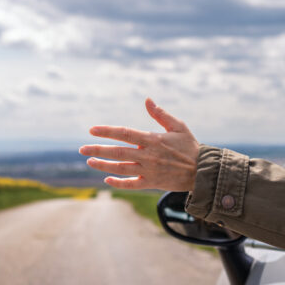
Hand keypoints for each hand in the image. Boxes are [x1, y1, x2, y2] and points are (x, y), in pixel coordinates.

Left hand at [79, 98, 199, 190]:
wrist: (202, 171)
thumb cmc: (190, 146)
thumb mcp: (178, 126)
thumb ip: (160, 114)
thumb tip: (147, 100)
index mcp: (152, 139)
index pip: (124, 133)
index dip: (106, 131)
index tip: (92, 130)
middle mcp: (148, 155)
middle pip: (117, 152)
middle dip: (97, 149)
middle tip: (81, 148)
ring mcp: (148, 171)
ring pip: (121, 168)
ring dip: (103, 165)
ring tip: (89, 161)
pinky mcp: (152, 183)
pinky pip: (131, 184)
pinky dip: (119, 183)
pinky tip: (107, 179)